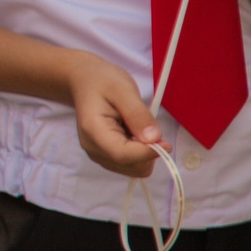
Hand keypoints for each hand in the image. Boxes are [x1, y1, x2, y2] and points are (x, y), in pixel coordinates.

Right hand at [63, 51, 161, 177]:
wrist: (84, 81)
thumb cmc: (102, 81)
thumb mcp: (123, 89)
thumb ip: (138, 114)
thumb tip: (154, 139)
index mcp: (93, 130)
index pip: (123, 155)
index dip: (148, 153)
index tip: (167, 142)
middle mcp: (93, 148)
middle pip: (131, 167)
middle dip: (148, 152)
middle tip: (149, 128)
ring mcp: (98, 154)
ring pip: (134, 170)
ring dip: (145, 153)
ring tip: (136, 128)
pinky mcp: (105, 157)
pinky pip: (132, 165)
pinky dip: (140, 154)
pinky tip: (132, 135)